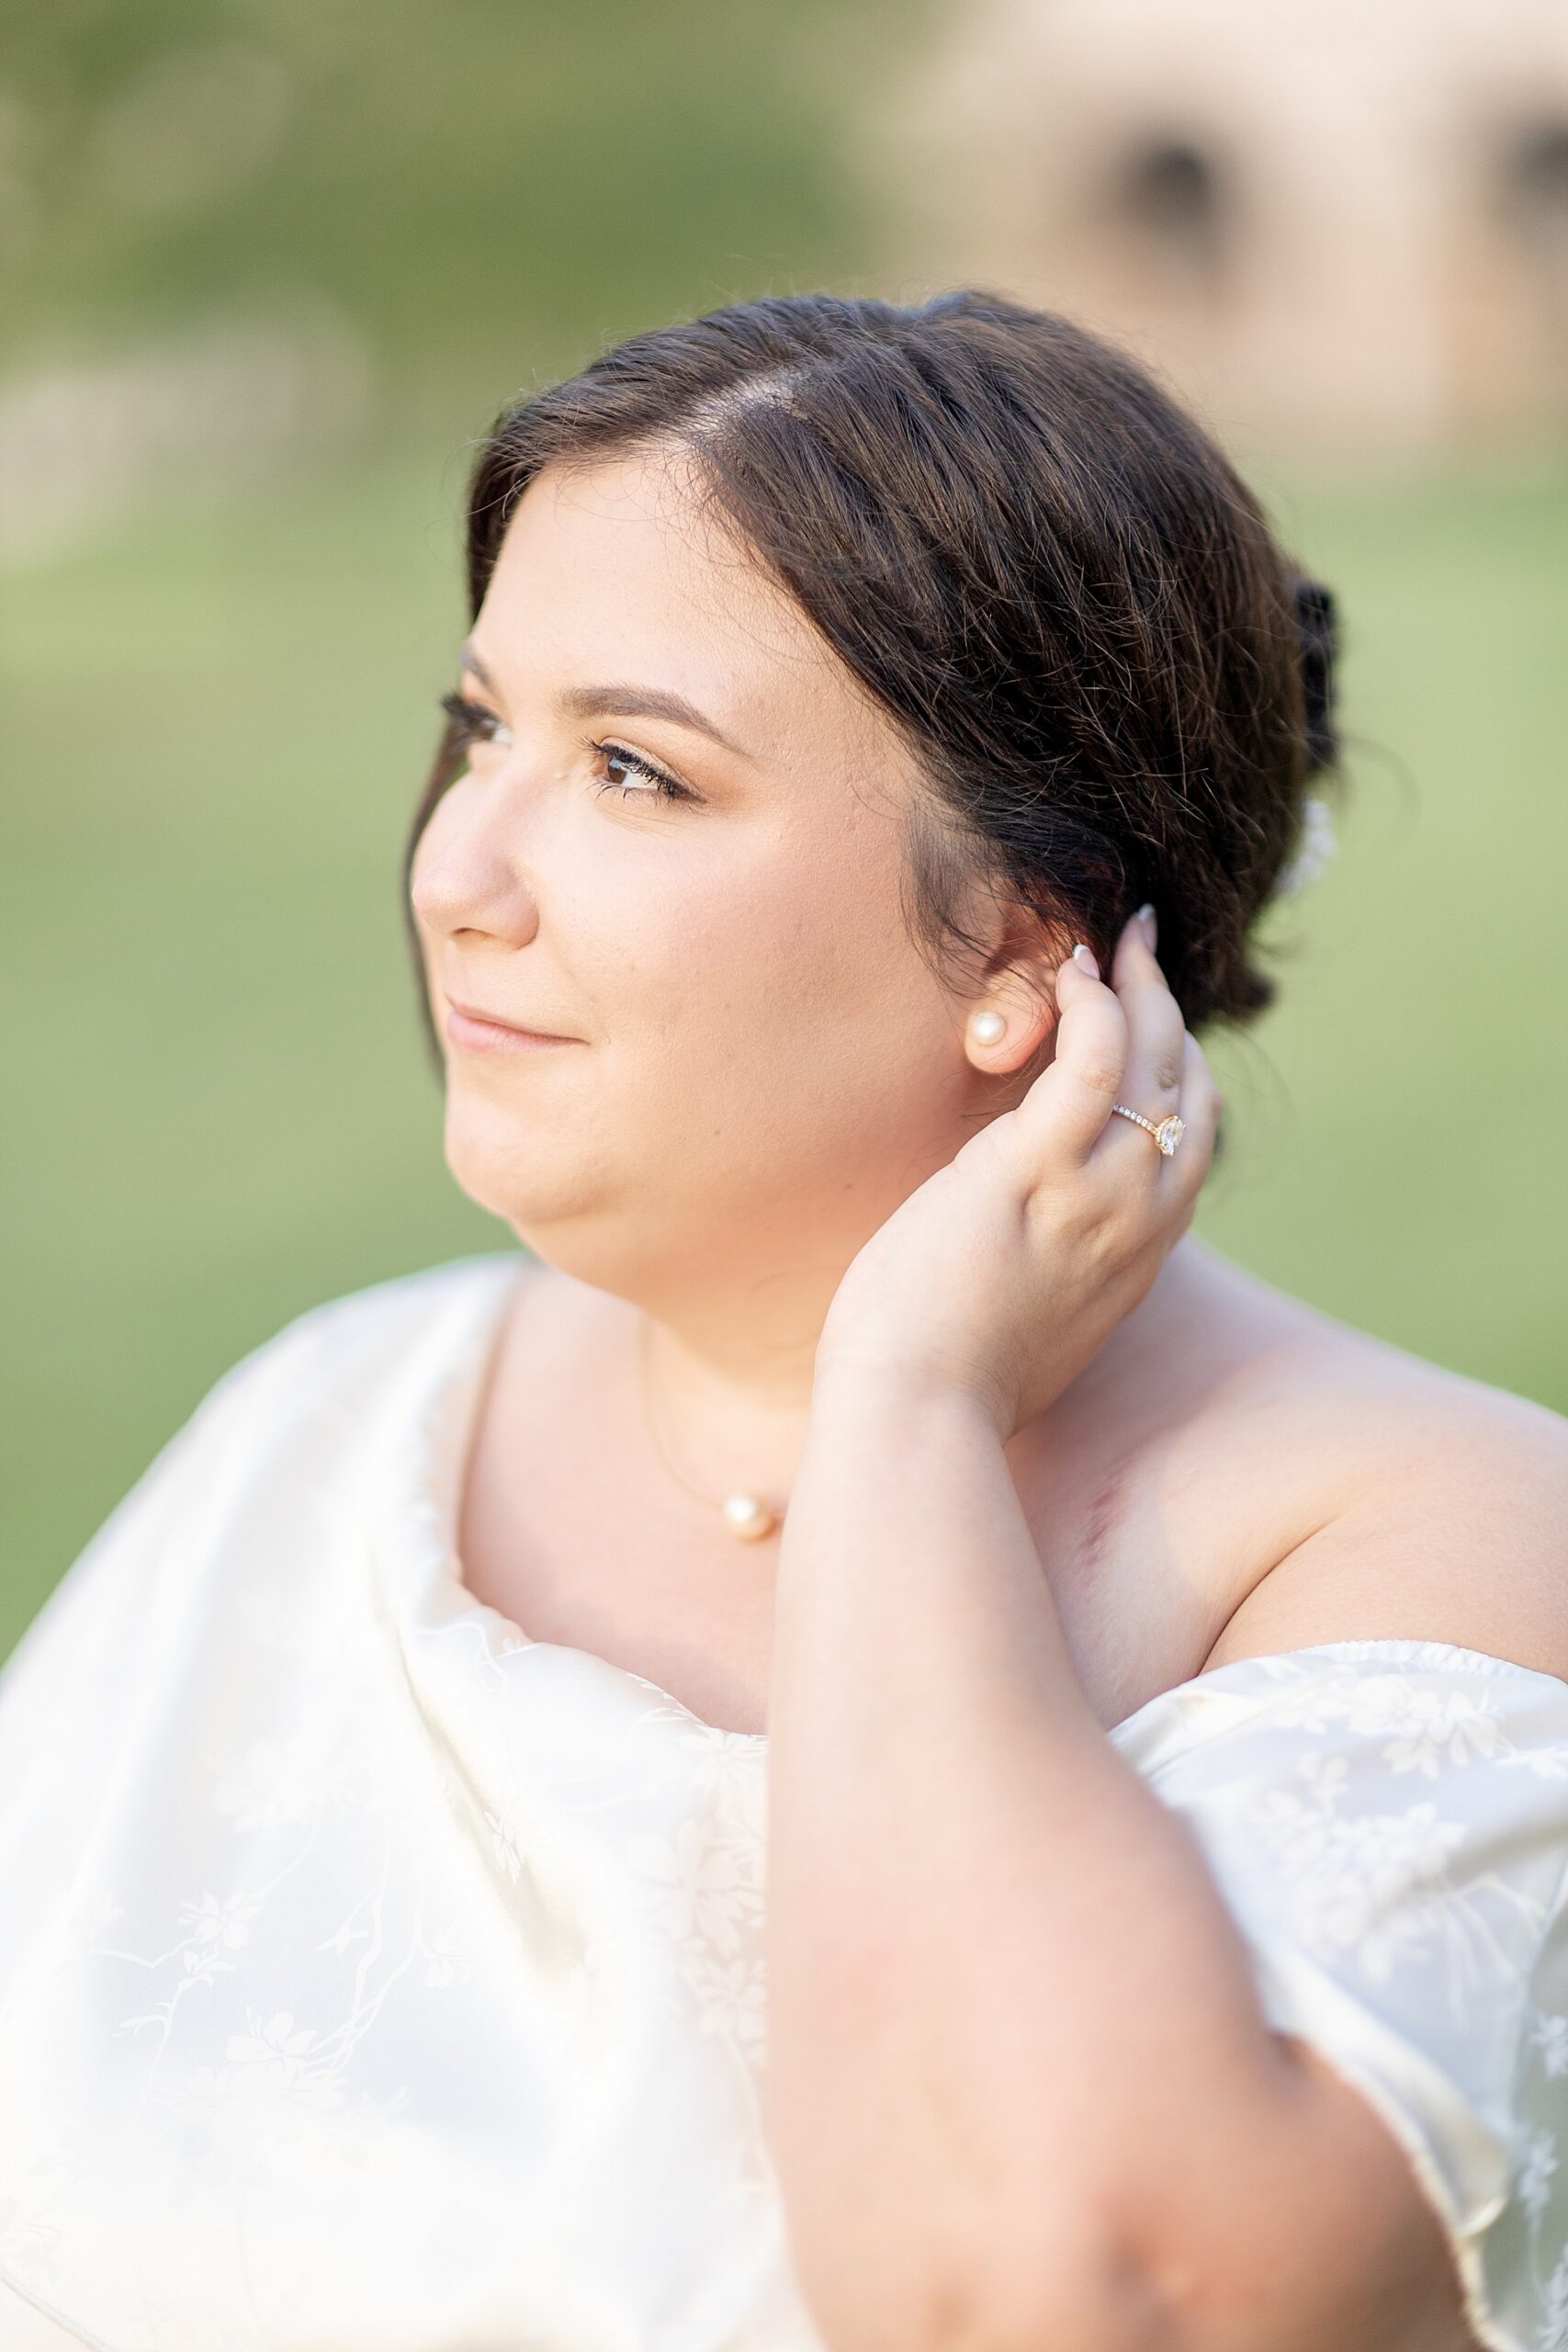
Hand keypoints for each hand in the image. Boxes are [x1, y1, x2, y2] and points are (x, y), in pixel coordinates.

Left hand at [815, 914, 1220, 1441]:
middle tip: (1139, 948)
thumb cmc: (947, 1387)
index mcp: (1139, 1259)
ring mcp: (1096, 1196)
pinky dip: (1092, 1006)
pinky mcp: (1033, 1174)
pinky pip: (1091, 1064)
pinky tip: (1070, 972)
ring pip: (1152, 1062)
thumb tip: (1019, 1266)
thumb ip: (1046, 1283)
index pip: (1192, 1143)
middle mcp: (1138, 1222)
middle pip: (1188, 1087)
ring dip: (1137, 986)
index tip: (1151, 1023)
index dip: (1180, 1071)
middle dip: (1169, 1008)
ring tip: (1110, 939)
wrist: (919, 1417)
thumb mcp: (1027, 1331)